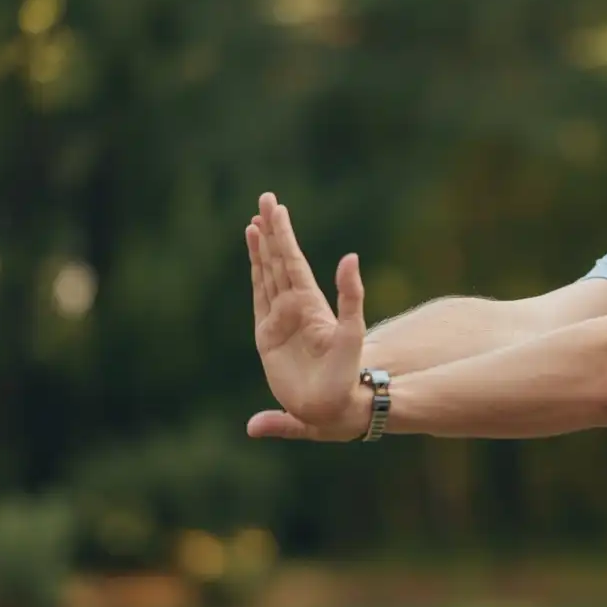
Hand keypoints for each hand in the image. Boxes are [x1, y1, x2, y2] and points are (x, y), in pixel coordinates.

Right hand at [244, 192, 366, 440]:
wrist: (333, 408)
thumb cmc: (346, 374)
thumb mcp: (353, 331)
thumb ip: (351, 295)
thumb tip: (351, 257)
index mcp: (312, 304)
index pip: (294, 261)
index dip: (283, 235)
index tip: (276, 208)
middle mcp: (295, 306)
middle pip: (279, 260)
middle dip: (272, 231)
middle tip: (265, 198)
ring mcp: (279, 320)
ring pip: (268, 275)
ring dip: (262, 249)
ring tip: (254, 222)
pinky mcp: (266, 337)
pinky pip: (259, 299)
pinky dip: (255, 277)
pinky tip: (253, 257)